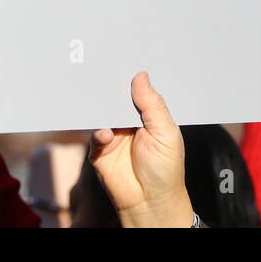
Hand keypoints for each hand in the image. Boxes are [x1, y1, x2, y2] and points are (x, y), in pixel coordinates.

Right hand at [88, 72, 193, 227]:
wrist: (150, 202)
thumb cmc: (166, 169)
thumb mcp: (166, 133)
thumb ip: (153, 105)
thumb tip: (140, 76)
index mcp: (148, 115)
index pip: (138, 90)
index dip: (134, 77)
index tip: (127, 58)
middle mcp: (129, 122)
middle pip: (117, 98)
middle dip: (114, 87)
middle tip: (108, 70)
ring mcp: (113, 134)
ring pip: (103, 113)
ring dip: (103, 106)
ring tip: (103, 99)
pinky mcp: (100, 150)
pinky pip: (94, 134)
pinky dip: (99, 132)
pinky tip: (106, 134)